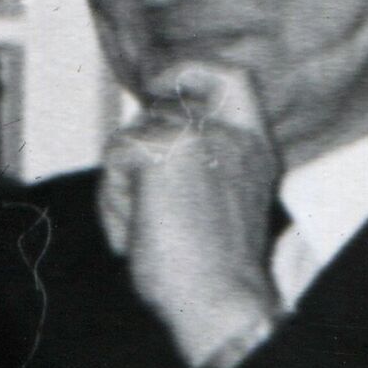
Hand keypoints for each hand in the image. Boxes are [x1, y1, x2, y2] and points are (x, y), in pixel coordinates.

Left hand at [99, 59, 287, 367]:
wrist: (219, 298)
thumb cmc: (213, 266)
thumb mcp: (221, 199)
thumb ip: (199, 159)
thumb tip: (145, 130)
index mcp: (254, 145)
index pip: (232, 78)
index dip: (190, 69)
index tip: (160, 81)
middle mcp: (231, 133)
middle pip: (156, 114)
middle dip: (137, 161)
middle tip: (151, 214)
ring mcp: (198, 136)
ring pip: (129, 140)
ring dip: (124, 187)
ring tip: (150, 226)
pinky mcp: (164, 149)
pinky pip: (115, 160)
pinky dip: (113, 201)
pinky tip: (137, 231)